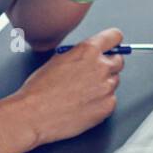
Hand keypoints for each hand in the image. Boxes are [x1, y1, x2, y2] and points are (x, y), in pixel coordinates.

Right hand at [12, 27, 123, 144]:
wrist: (33, 115)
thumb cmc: (39, 89)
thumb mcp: (58, 59)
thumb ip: (80, 54)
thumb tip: (90, 54)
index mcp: (88, 50)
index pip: (115, 37)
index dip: (113, 42)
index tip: (112, 47)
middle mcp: (101, 67)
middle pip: (119, 61)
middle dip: (108, 65)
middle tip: (92, 74)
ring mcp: (106, 88)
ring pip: (114, 82)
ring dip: (103, 85)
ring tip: (81, 93)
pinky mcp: (108, 107)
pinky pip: (111, 100)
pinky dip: (101, 102)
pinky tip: (83, 105)